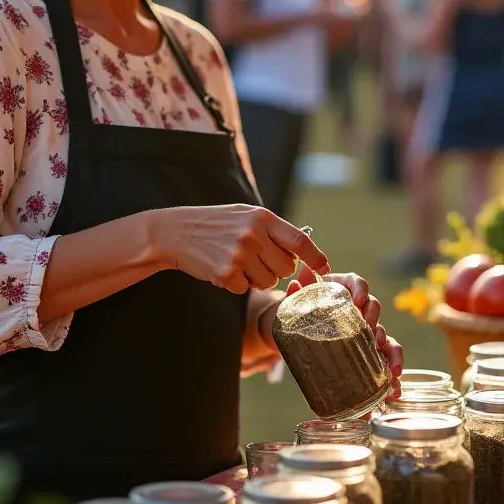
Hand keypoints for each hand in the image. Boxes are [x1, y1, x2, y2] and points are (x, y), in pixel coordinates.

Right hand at [162, 204, 329, 295]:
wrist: (178, 231)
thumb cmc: (218, 223)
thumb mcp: (247, 215)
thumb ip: (273, 230)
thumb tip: (304, 252)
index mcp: (263, 217)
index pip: (300, 240)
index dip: (316, 257)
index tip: (325, 267)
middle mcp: (254, 234)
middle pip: (286, 267)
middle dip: (277, 268)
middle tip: (258, 260)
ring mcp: (239, 254)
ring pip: (268, 280)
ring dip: (256, 277)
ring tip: (238, 261)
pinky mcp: (226, 272)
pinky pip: (245, 288)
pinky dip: (236, 283)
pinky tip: (223, 268)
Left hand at [286, 270, 403, 397]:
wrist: (296, 327)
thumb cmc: (299, 309)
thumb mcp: (295, 302)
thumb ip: (295, 293)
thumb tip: (295, 284)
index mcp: (341, 290)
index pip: (356, 282)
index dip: (360, 289)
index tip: (358, 300)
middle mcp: (358, 308)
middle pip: (373, 307)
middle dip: (374, 319)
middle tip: (370, 332)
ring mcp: (364, 329)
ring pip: (384, 335)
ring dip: (391, 351)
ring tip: (391, 369)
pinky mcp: (367, 349)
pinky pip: (384, 357)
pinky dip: (391, 370)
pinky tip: (394, 387)